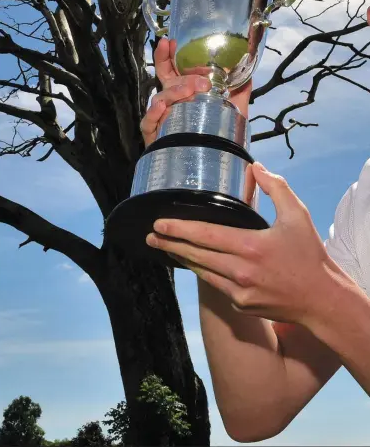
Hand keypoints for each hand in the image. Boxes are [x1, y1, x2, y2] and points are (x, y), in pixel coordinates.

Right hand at [141, 38, 252, 146]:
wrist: (214, 165)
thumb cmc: (219, 135)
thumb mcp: (234, 109)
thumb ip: (241, 90)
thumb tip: (249, 72)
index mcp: (184, 92)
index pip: (172, 69)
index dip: (168, 54)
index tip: (170, 42)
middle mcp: (170, 102)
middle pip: (162, 78)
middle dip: (168, 65)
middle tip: (195, 76)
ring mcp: (161, 118)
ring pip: (160, 98)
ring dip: (174, 91)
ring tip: (189, 91)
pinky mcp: (155, 135)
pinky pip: (148, 122)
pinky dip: (154, 113)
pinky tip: (162, 107)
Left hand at [146, 162, 331, 325]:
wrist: (321, 300)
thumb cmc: (310, 255)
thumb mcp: (297, 215)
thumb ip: (276, 187)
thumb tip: (255, 167)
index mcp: (251, 247)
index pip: (206, 236)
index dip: (179, 229)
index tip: (159, 223)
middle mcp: (240, 271)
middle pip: (196, 254)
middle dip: (170, 243)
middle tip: (150, 235)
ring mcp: (239, 291)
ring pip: (201, 271)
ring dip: (181, 257)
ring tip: (164, 247)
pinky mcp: (241, 304)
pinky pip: (214, 284)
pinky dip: (202, 271)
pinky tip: (193, 262)